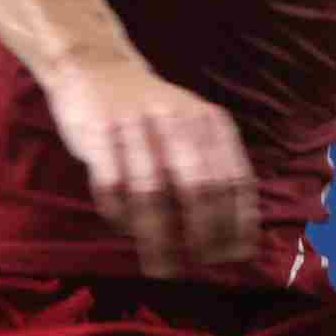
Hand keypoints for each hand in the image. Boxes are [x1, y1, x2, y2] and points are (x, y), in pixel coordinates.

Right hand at [43, 57, 257, 275]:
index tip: (236, 255)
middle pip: (199, 188)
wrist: (97, 67)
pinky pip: (112, 187)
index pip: (234, 178)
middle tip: (201, 265)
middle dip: (203, 234)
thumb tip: (232, 234)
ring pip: (151, 194)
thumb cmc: (154, 111)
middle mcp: (178, 120)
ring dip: (159, 239)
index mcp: (210, 122)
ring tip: (163, 269)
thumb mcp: (195, 125)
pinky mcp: (98, 135)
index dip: (237, 222)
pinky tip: (126, 231)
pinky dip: (120, 216)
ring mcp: (136, 126)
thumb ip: (214, 166)